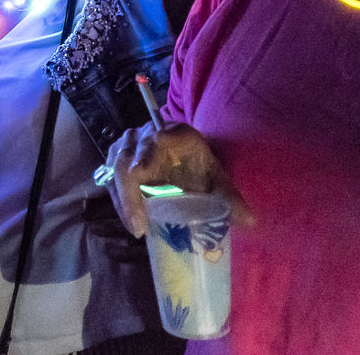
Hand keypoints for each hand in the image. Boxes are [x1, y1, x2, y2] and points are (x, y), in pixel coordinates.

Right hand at [105, 121, 253, 236]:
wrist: (181, 149)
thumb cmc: (198, 163)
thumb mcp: (216, 176)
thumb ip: (230, 196)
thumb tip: (249, 222)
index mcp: (174, 133)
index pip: (156, 141)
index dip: (146, 157)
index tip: (143, 175)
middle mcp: (145, 134)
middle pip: (128, 159)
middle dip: (130, 193)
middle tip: (139, 224)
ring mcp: (127, 145)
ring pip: (115, 169)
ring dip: (123, 200)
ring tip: (136, 227)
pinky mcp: (116, 158)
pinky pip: (110, 178)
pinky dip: (119, 201)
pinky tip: (131, 221)